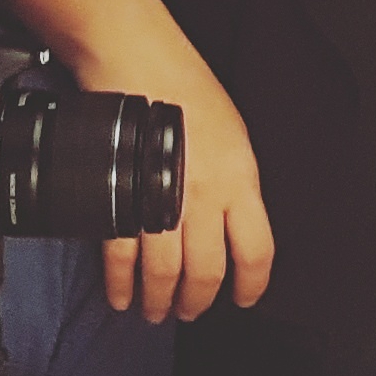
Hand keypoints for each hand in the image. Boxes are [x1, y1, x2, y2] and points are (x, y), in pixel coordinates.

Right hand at [104, 79, 271, 322]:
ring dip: (158, 301)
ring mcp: (159, 201)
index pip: (256, 251)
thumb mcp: (234, 136)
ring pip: (163, 274)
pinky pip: (122, 257)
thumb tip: (233, 225)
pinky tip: (122, 296)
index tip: (244, 300)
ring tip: (155, 311)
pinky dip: (121, 284)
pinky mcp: (120, 200)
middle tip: (189, 312)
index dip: (251, 285)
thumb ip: (235, 184)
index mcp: (239, 182)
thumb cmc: (188, 89)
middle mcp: (203, 198)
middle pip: (206, 272)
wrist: (139, 63)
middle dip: (197, 302)